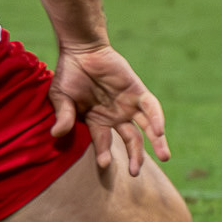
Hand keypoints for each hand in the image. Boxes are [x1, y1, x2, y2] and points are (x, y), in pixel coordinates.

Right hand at [49, 43, 168, 174]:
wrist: (82, 49)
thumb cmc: (69, 74)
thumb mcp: (61, 97)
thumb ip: (64, 116)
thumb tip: (57, 134)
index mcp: (97, 121)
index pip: (104, 142)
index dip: (104, 153)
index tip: (103, 164)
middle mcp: (116, 116)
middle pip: (131, 140)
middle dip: (135, 157)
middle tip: (134, 172)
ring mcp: (128, 105)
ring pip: (146, 128)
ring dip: (156, 142)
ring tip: (165, 157)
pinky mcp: (138, 92)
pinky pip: (151, 108)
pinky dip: (156, 119)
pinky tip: (159, 131)